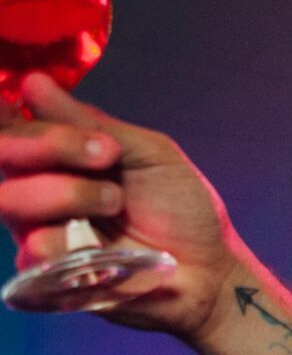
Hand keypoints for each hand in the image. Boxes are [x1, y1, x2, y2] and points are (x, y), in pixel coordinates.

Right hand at [0, 73, 241, 335]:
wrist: (209, 267)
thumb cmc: (181, 207)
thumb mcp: (148, 153)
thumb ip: (91, 123)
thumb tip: (34, 83)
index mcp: (59, 154)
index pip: (12, 126)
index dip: (22, 120)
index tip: (57, 115)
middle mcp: (38, 186)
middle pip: (2, 155)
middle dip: (48, 145)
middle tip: (104, 155)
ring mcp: (38, 228)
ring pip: (10, 199)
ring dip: (70, 194)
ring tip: (115, 202)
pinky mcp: (48, 271)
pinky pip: (33, 248)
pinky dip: (70, 240)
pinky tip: (106, 245)